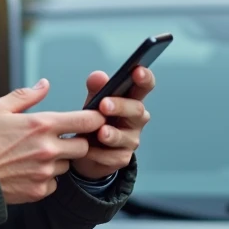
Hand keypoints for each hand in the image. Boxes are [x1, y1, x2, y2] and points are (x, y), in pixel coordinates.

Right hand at [0, 79, 107, 204]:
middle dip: (76, 142)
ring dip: (59, 160)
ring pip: (67, 165)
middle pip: (83, 146)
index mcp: (41, 125)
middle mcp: (48, 149)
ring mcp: (45, 172)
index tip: (92, 119)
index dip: (94, 119)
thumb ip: (26, 96)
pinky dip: (46, 178)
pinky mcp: (39, 190)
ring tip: (36, 156)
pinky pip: (54, 183)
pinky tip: (28, 171)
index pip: (85, 121)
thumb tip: (45, 84)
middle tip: (60, 139)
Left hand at [71, 66, 152, 180]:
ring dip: (112, 134)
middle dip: (121, 106)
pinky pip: (112, 156)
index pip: (144, 86)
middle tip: (104, 104)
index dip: (144, 78)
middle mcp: (136, 119)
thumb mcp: (92, 102)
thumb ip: (96, 89)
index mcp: (131, 99)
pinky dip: (98, 153)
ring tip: (100, 132)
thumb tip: (98, 76)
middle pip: (137, 110)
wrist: (83, 151)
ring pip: (126, 136)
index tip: (137, 71)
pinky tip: (87, 150)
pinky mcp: (122, 158)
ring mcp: (131, 140)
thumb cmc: (93, 119)